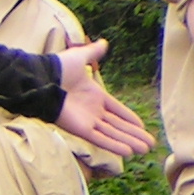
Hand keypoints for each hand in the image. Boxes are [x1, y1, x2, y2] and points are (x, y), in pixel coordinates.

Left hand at [53, 41, 154, 158]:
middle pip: (118, 126)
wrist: (43, 80)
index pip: (117, 110)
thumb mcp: (81, 57)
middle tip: (150, 144)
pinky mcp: (80, 130)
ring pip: (113, 134)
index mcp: (95, 96)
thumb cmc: (58, 69)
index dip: (129, 118)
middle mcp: (93, 111)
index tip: (141, 125)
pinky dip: (114, 145)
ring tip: (146, 150)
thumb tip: (104, 43)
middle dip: (134, 134)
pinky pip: (101, 139)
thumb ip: (93, 53)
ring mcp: (87, 121)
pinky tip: (128, 151)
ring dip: (129, 142)